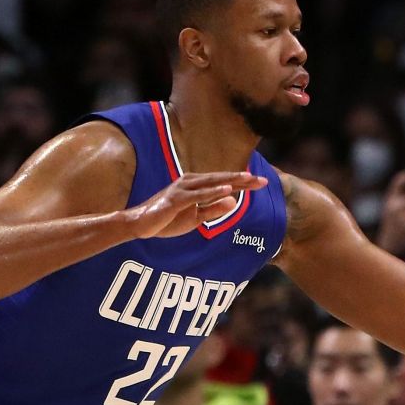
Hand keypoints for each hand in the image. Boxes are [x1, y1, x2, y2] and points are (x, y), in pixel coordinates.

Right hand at [125, 171, 266, 239]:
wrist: (140, 225)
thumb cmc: (167, 220)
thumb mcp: (196, 218)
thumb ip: (213, 209)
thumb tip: (234, 201)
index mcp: (196, 186)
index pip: (223, 183)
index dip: (242, 183)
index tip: (261, 183)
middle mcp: (190, 182)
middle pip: (221, 179)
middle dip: (242, 180)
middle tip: (263, 181)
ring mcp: (183, 189)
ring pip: (212, 183)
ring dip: (231, 181)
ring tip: (249, 179)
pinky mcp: (176, 199)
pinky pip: (198, 195)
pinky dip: (213, 191)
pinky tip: (228, 189)